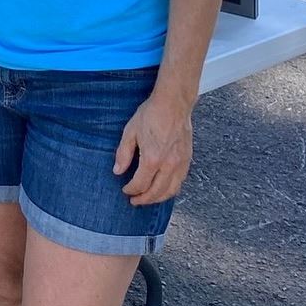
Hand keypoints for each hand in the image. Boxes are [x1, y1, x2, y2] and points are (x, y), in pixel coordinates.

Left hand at [113, 91, 193, 205]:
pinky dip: (171, 190)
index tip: (125, 190)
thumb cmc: (150, 115)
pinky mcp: (188, 159)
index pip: (141, 183)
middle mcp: (169, 164)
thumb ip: (123, 154)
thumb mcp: (130, 132)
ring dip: (158, 198)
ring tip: (148, 199)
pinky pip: (180, 182)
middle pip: (156, 192)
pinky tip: (163, 189)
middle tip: (134, 201)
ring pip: (171, 190)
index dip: (131, 190)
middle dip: (144, 199)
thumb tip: (118, 171)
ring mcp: (181, 163)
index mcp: (152, 158)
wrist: (173, 104)